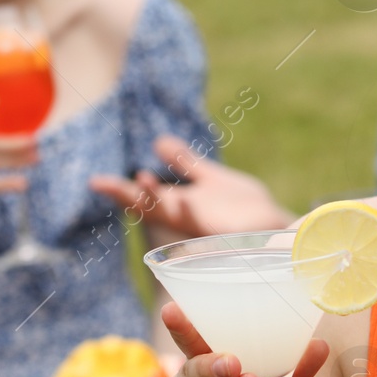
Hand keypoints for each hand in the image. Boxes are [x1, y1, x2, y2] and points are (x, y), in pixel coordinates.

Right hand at [89, 135, 293, 237]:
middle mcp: (191, 219)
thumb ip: (187, 163)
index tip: (96, 182)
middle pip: (153, 208)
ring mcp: (211, 228)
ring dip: (160, 202)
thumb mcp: (211, 180)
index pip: (145, 199)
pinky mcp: (234, 235)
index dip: (121, 191)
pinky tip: (186, 203)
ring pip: (178, 216)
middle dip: (131, 196)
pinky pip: (214, 229)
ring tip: (142, 181)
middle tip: (104, 184)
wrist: (280, 230)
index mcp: (183, 206)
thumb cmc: (244, 210)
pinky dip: (199, 217)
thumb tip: (158, 141)